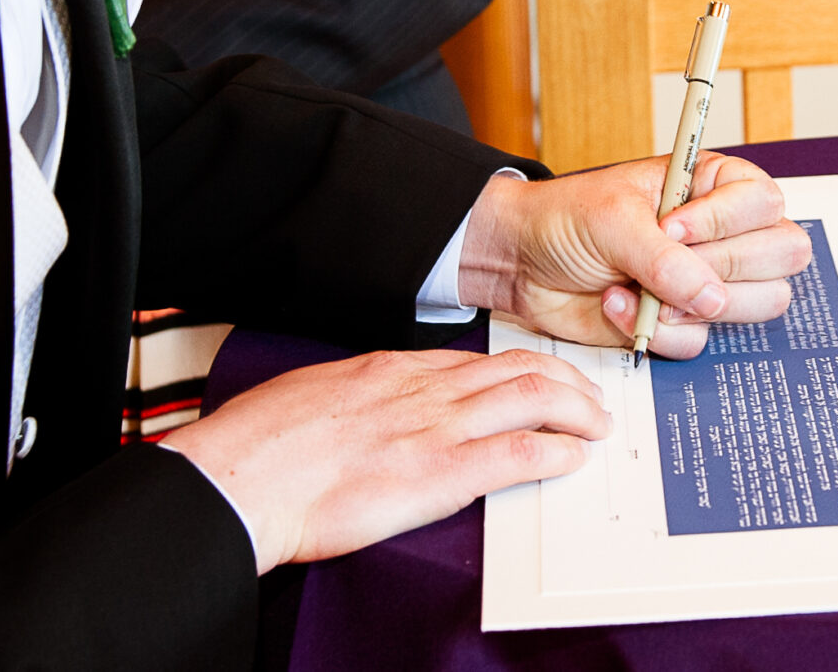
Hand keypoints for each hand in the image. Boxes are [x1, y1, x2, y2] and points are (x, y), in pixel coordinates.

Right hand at [164, 346, 610, 572]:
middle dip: (564, 380)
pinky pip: (514, 455)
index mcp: (391, 371)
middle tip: (588, 396)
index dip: (521, 367)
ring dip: (574, 410)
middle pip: (515, 370)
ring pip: (529, 399)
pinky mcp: (436, 476)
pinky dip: (553, 453)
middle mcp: (421, 391)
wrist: (242, 477)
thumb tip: (373, 409)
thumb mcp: (319, 394)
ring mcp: (432, 430)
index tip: (542, 377)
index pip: (475, 360)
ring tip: (595, 423)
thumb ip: (359, 398)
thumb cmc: (264, 444)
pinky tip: (572, 458)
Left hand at [458, 154, 812, 359]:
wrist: (521, 261)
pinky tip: (616, 305)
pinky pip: (700, 341)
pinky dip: (656, 332)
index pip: (765, 202)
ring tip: (639, 288)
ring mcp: (705, 279)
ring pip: (757, 304)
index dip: (727, 221)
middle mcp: (721, 232)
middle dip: (722, 266)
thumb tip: (713, 298)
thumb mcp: (613, 222)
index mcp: (711, 185)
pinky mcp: (682, 321)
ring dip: (692, 304)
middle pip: (782, 255)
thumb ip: (665, 260)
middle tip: (667, 262)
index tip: (674, 228)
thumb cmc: (565, 218)